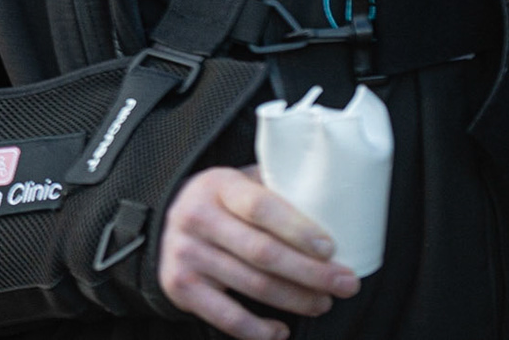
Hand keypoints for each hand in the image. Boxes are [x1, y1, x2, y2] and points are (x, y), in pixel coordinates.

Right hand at [157, 166, 359, 339]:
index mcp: (217, 185)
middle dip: (312, 273)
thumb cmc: (220, 204)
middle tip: (345, 283)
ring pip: (254, 286)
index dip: (298, 229)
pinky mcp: (181, 287)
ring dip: (297, 299)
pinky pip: (228, 317)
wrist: (163, 225)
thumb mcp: (238, 183)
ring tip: (323, 302)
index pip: (260, 207)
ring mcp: (186, 254)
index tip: (330, 248)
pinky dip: (260, 331)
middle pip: (263, 252)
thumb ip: (274, 188)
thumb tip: (333, 202)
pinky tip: (282, 331)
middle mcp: (196, 218)